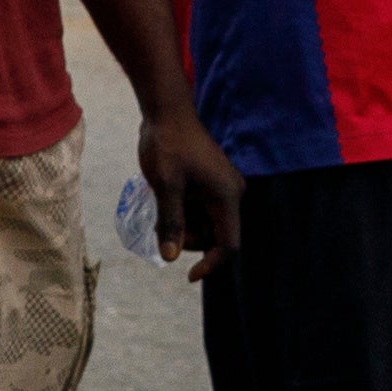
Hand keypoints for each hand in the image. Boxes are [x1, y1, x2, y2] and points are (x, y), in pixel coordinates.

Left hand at [136, 98, 243, 278]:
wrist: (166, 113)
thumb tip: (169, 258)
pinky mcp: (209, 185)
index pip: (229, 245)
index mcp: (227, 196)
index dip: (211, 264)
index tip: (188, 277)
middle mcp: (230, 195)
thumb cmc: (168, 146)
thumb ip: (171, 222)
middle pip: (214, 238)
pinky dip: (181, 215)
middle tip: (161, 225)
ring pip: (203, 227)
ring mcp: (220, 190)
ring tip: (161, 208)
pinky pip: (198, 212)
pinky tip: (165, 201)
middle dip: (187, 239)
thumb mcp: (166, 186)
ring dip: (181, 227)